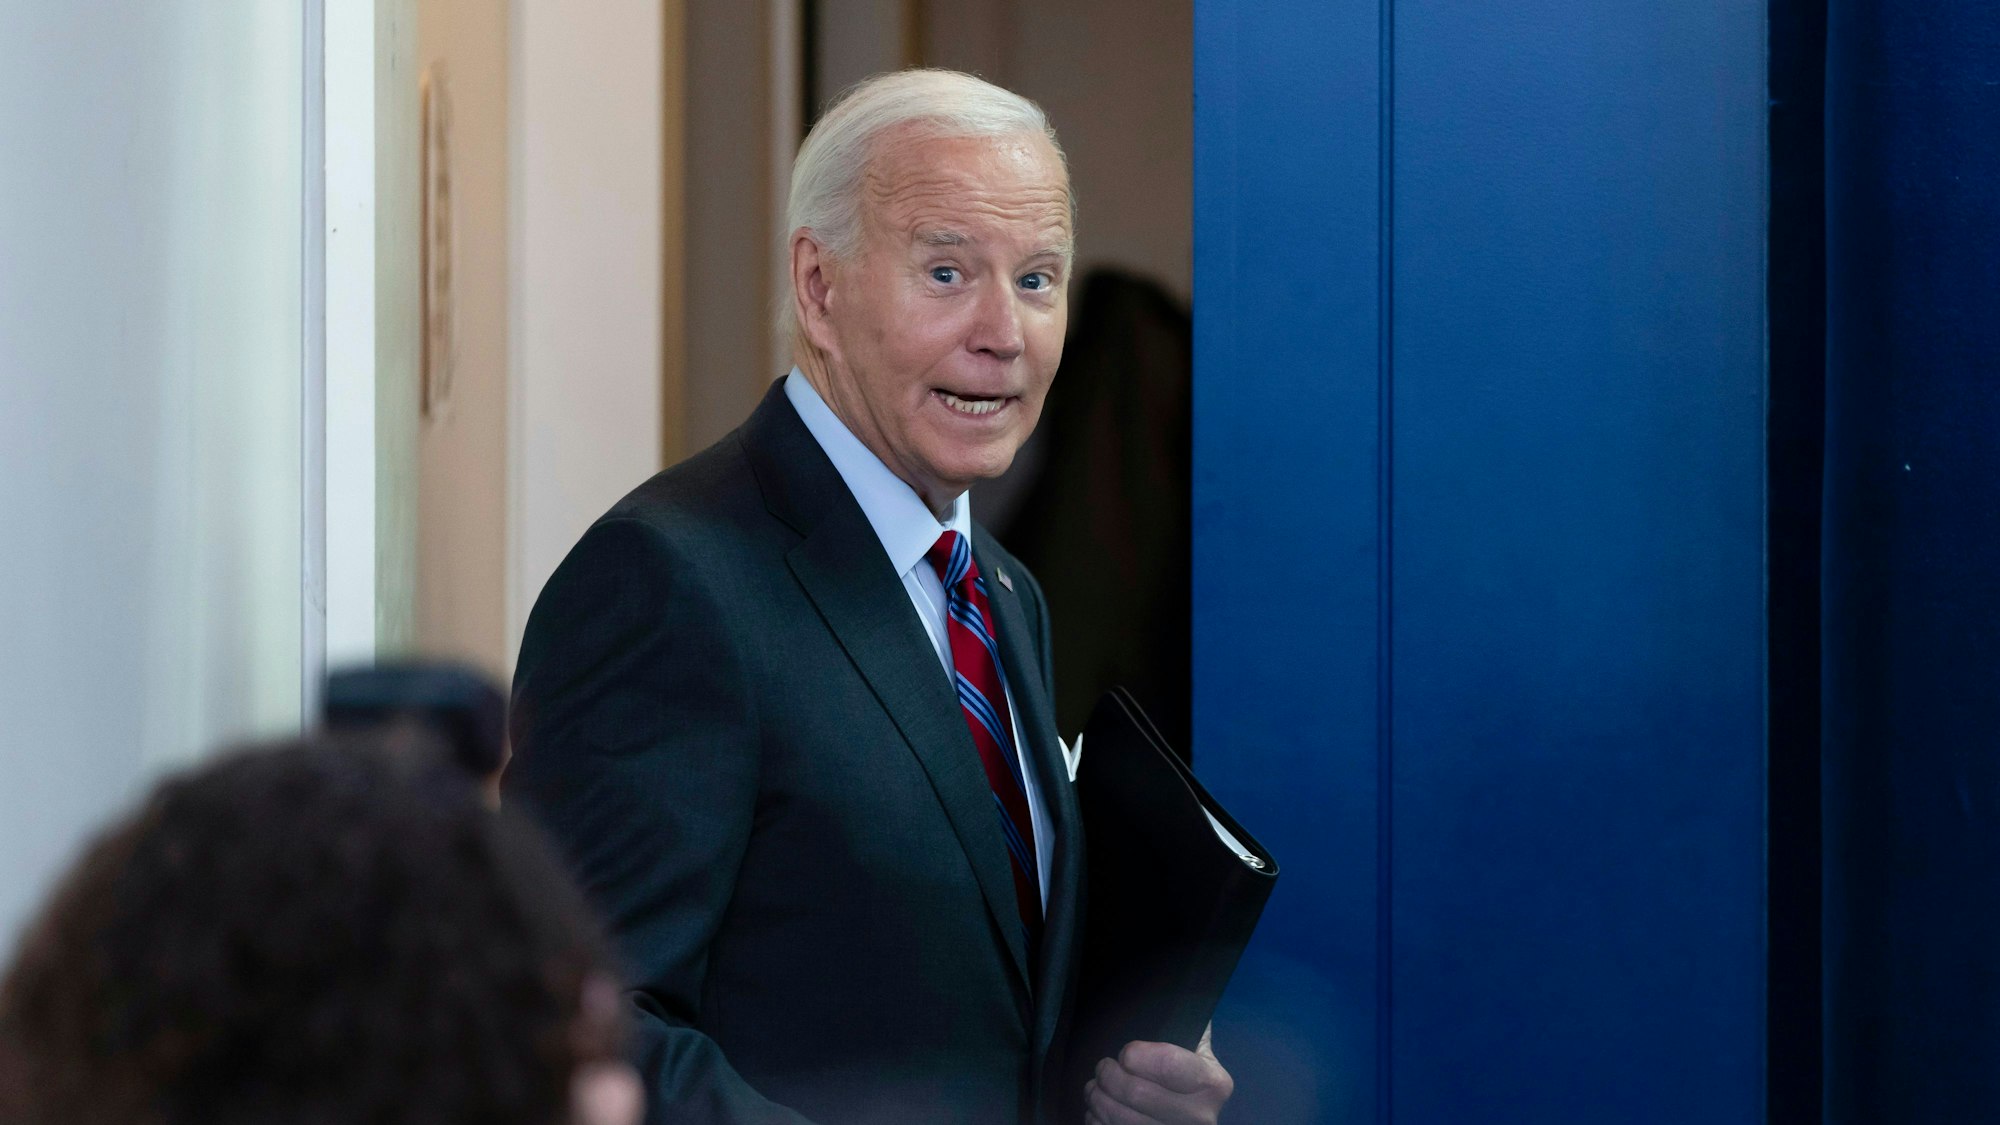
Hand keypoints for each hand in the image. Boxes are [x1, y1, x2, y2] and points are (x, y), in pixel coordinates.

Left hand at [1084, 1023, 1233, 1124]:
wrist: (1191, 1117)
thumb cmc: (1188, 1074)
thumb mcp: (1195, 1048)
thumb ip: (1186, 1023)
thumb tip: (1176, 979)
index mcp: (1212, 1083)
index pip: (1167, 1064)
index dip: (1135, 1056)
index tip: (1125, 1053)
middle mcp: (1200, 1117)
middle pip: (1137, 1093)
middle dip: (1108, 1076)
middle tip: (1102, 1067)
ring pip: (1121, 1119)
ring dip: (1097, 1099)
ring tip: (1094, 1088)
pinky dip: (1097, 1122)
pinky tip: (1098, 1112)